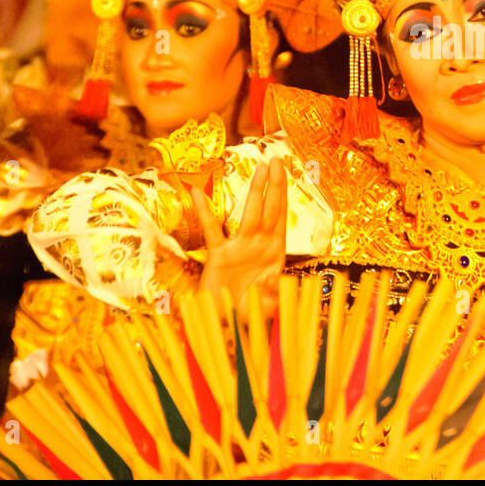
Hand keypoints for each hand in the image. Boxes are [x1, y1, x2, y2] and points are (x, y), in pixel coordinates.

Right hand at [192, 157, 287, 320]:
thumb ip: (273, 292)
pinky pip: (211, 230)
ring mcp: (238, 248)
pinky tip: (197, 193)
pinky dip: (204, 211)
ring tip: (260, 168)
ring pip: (248, 213)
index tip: (287, 173)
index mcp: (274, 252)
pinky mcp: (218, 256)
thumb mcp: (268, 305)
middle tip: (277, 159)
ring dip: (254, 191)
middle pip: (268, 209)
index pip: (281, 217)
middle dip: (274, 185)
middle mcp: (258, 244)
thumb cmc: (252, 313)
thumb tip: (275, 278)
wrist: (229, 326)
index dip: (284, 195)